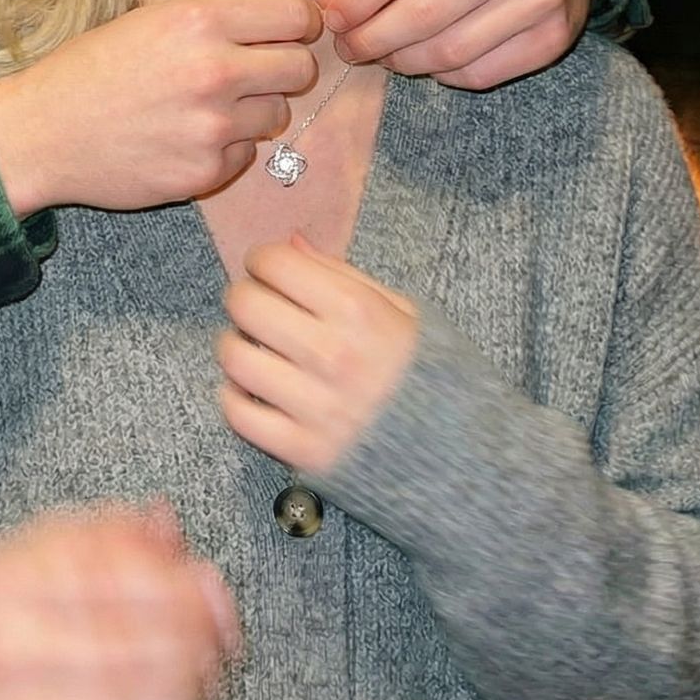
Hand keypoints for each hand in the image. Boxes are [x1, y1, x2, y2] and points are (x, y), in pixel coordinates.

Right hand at [0, 0, 320, 214]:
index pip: (295, 13)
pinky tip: (184, 138)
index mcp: (200, 20)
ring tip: (204, 108)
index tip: (289, 32)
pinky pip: (246, 154)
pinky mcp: (205, 173)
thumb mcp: (153, 20)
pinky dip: (226, 149)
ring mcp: (212, 126)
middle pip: (301, 67)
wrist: (43, 133)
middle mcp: (214, 70)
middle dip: (286, 69)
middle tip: (256, 73)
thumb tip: (286, 22)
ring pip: (277, 114)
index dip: (299, 23)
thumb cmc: (95, 70)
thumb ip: (217, 20)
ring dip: (253, 111)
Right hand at [0, 502, 238, 699]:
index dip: (172, 583)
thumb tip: (168, 526)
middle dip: (187, 638)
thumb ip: (113, 531)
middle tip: (220, 633)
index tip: (209, 584)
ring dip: (178, 688)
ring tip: (203, 670)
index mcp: (6, 576)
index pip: (105, 576)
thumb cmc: (14, 596)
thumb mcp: (52, 543)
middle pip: (118, 643)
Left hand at [217, 235, 417, 476]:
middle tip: (257, 304)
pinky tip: (255, 389)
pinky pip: (239, 415)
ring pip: (234, 358)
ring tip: (253, 346)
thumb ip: (343, 275)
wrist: (464, 457)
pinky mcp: (305, 452)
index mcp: (360, 312)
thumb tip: (289, 243)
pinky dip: (235, 397)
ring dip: (234, 345)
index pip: (276, 264)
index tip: (269, 270)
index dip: (263, 259)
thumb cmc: (433, 374)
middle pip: (246, 304)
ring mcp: (317, 408)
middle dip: (244, 295)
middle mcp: (334, 356)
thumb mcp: (404, 312)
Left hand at [318, 0, 607, 89]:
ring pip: (450, 51)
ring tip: (383, 54)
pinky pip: (479, 73)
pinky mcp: (554, 39)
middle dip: (373, 39)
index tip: (332, 19)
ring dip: (403, 61)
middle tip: (349, 48)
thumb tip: (333, 6)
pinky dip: (443, 73)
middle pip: (425, 14)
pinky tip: (429, 60)